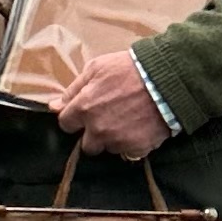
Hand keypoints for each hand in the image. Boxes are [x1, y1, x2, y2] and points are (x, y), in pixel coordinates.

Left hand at [51, 49, 172, 157]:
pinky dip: (132, 143)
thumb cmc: (129, 69)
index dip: (74, 119)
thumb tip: (54, 106)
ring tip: (128, 121)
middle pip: (86, 145)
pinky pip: (129, 152)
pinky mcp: (137, 148)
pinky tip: (140, 127)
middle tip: (108, 120)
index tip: (84, 114)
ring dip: (114, 139)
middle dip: (94, 135)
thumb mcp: (97, 68)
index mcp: (84, 108)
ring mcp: (118, 141)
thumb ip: (74, 89)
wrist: (167, 79)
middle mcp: (98, 129)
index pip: (66, 124)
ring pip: (109, 148)